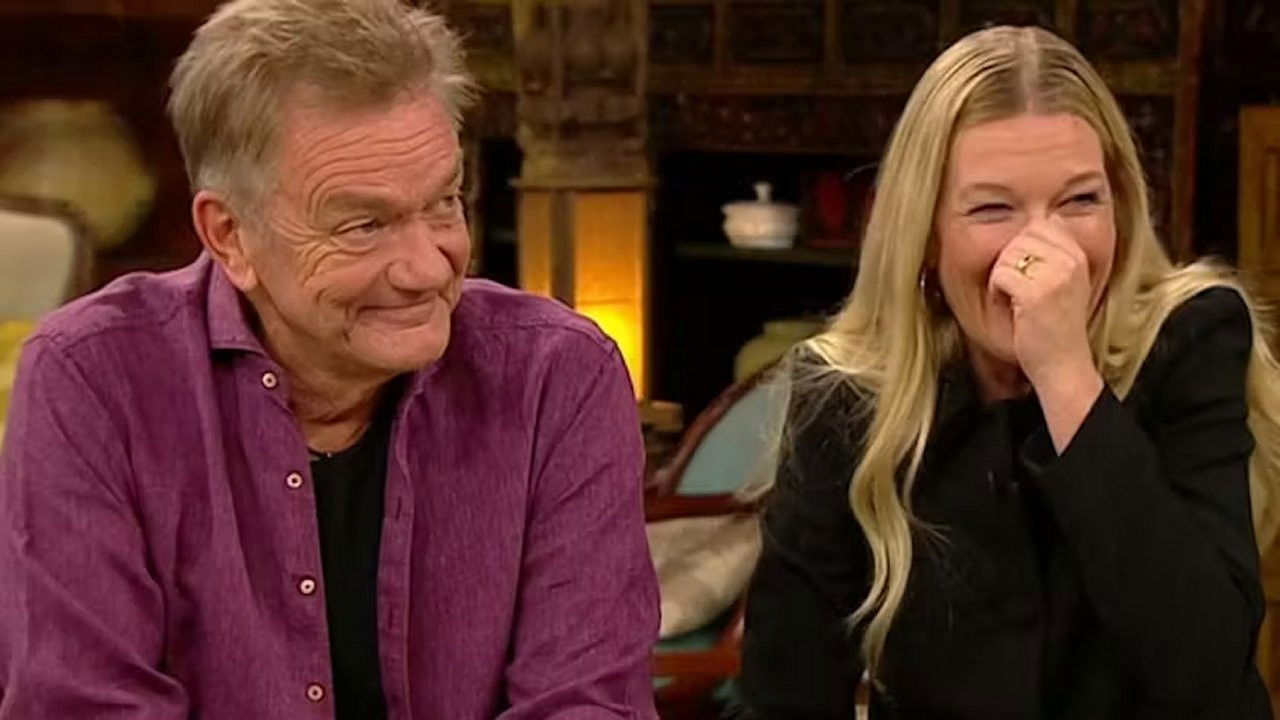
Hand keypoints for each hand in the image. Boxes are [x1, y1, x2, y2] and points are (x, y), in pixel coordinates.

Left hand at [988, 219, 1094, 386]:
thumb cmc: (1058, 326)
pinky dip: (996, 292)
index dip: (1024, 247)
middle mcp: (1071, 263)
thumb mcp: (1067, 282)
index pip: (1043, 224)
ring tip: (1015, 299)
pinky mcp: (1035, 294)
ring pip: (1009, 254)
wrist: (1063, 364)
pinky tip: (1010, 308)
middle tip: (1017, 288)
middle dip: (1011, 261)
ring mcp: (1055, 278)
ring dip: (1002, 277)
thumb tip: (1046, 219)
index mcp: (1079, 256)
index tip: (1029, 273)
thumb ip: (1058, 253)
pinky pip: (1000, 274)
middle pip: (1022, 237)